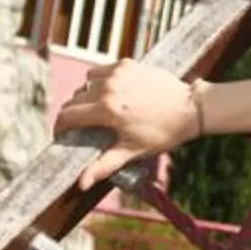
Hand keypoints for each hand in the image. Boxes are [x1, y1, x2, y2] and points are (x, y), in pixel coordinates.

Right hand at [57, 59, 203, 189]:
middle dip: (73, 114)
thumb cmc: (163, 133)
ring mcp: (117, 73)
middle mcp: (108, 88)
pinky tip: (111, 93)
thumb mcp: (132, 152)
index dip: (59, 127)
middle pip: (74, 100)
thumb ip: (103, 166)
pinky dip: (100, 81)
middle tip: (81, 126)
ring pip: (86, 84)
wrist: (190, 108)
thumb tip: (81, 185)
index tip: (62, 134)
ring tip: (98, 110)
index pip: (67, 116)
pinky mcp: (127, 64)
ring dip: (86, 96)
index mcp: (106, 110)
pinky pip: (100, 71)